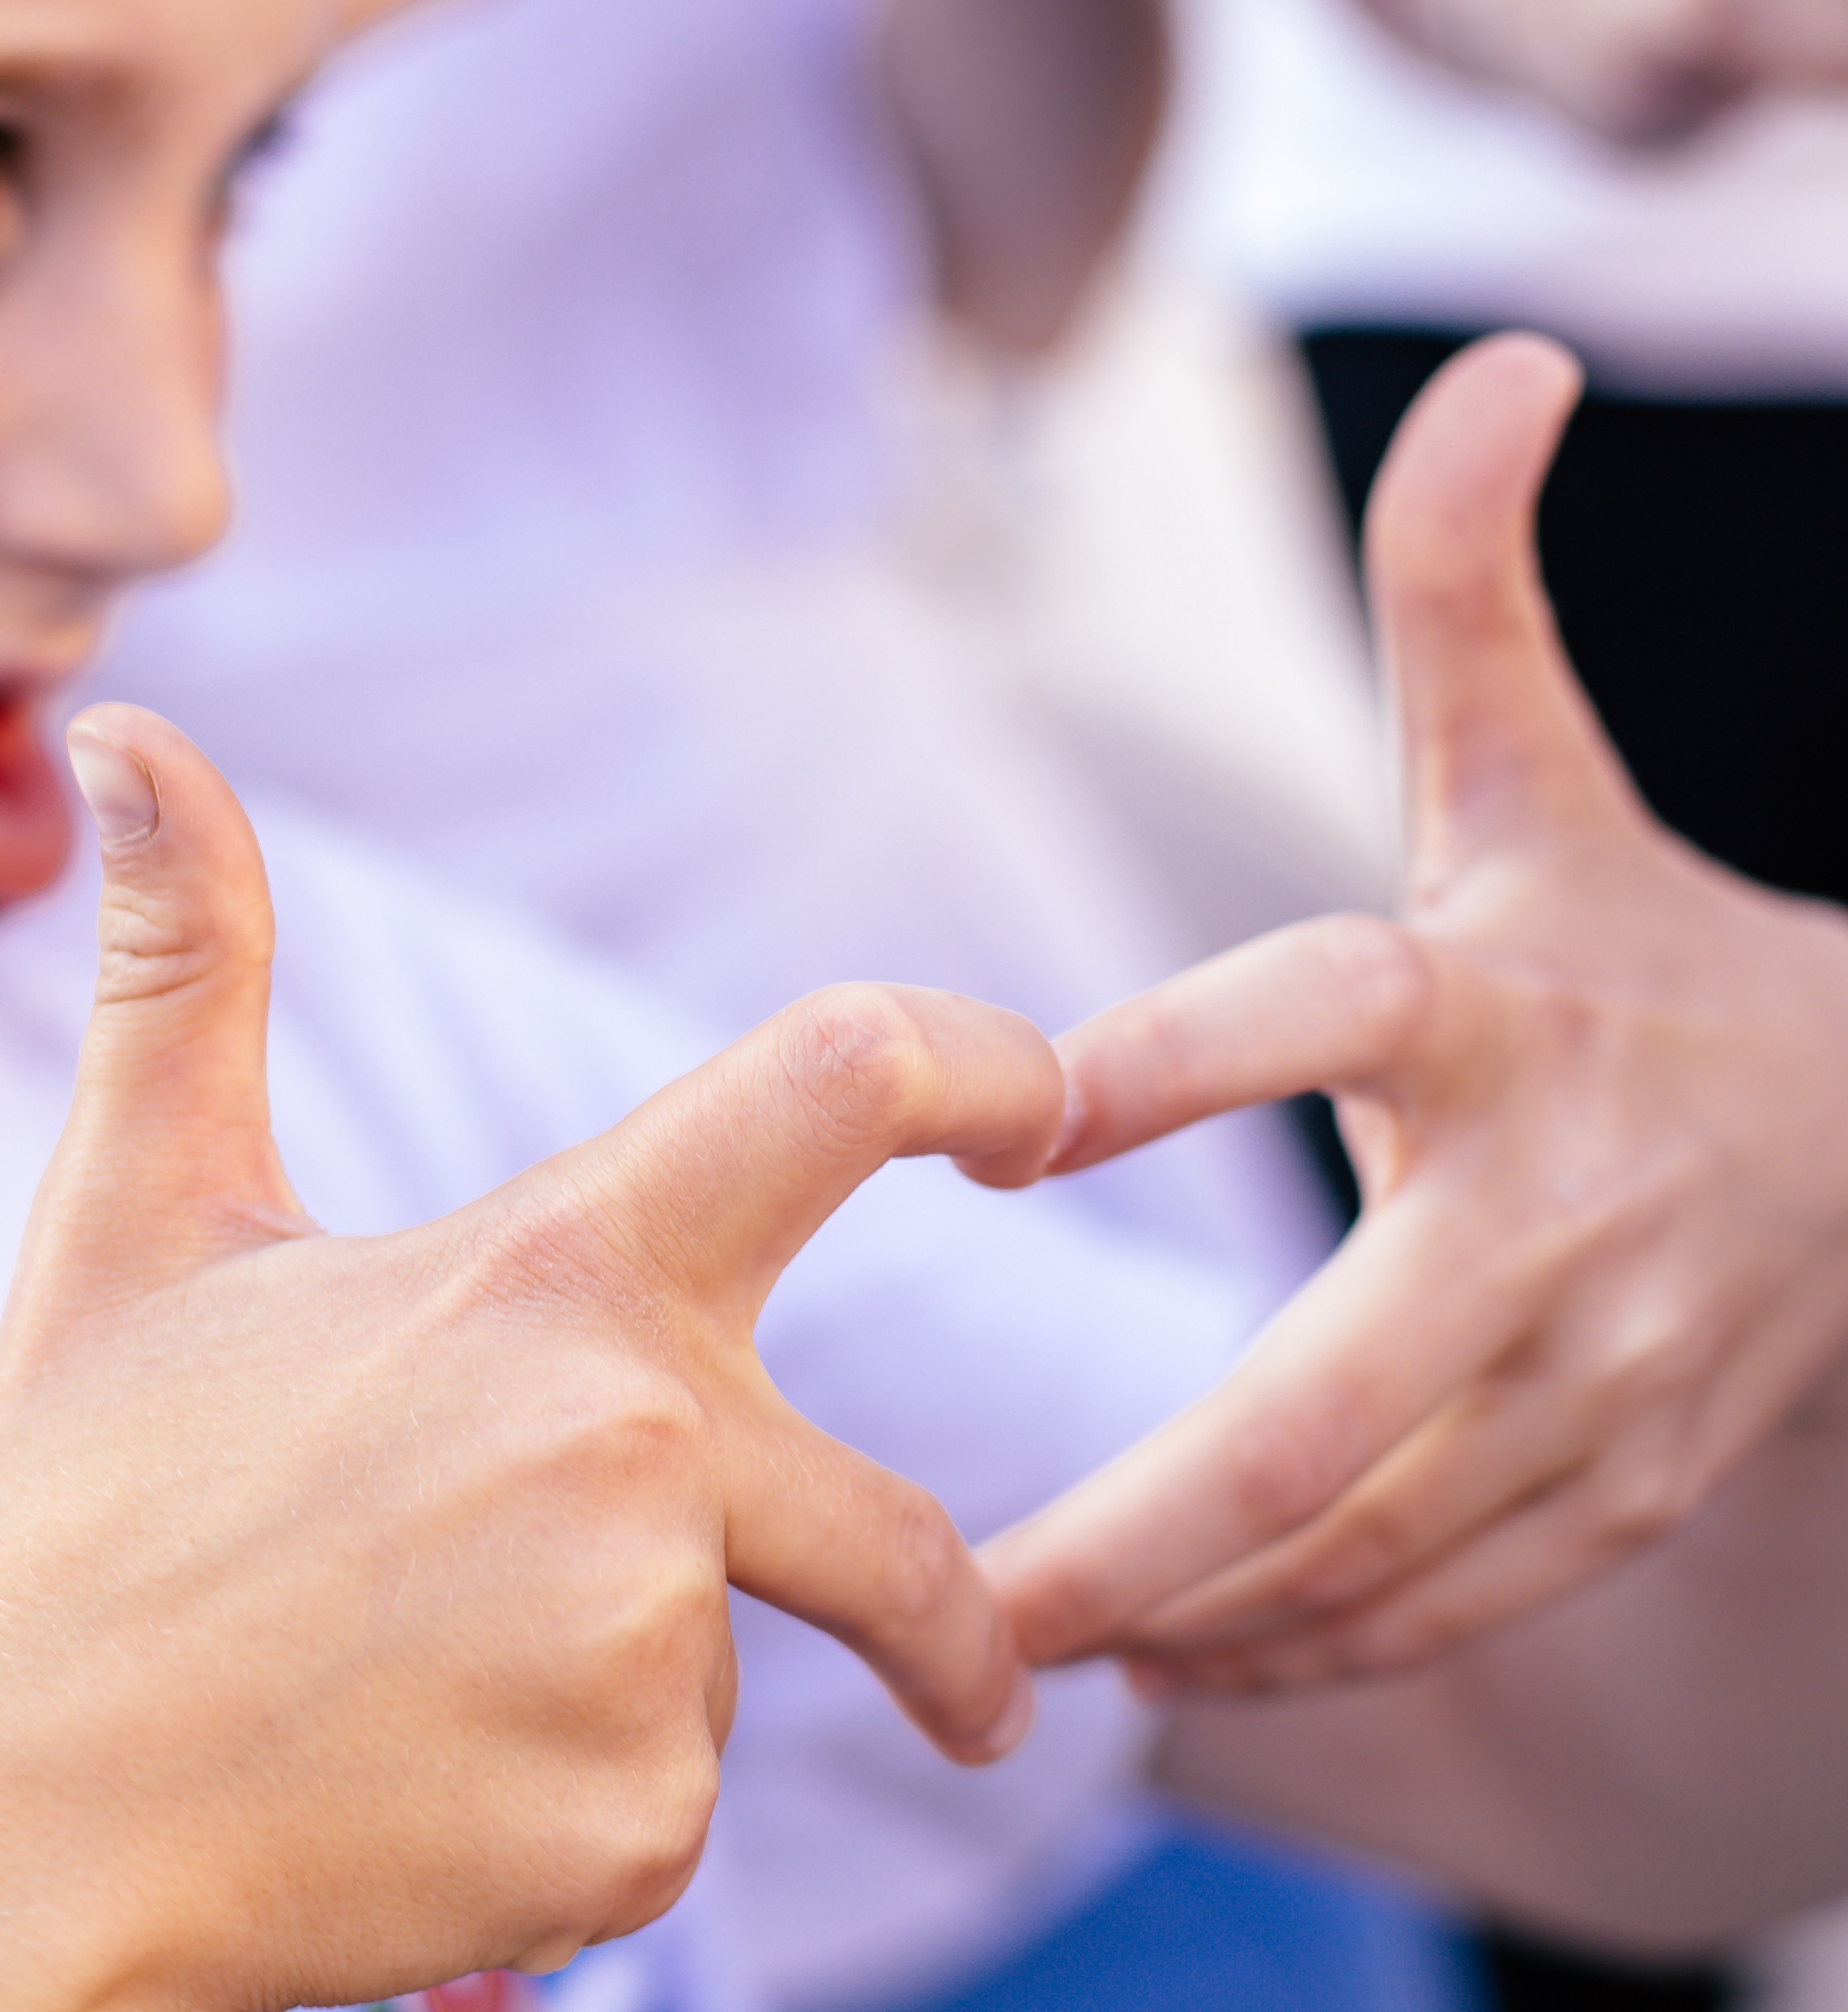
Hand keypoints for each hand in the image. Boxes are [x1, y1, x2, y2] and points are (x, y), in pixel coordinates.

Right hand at [0, 709, 1060, 2010]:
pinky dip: (575, 1820)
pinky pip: (661, 1815)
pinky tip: (414, 1804)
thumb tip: (127, 734)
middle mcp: (642, 1438)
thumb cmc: (69, 1513)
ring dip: (615, 1693)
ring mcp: (643, 1637)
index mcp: (559, 1268)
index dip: (982, 1064)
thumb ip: (192, 972)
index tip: (1039, 1117)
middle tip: (982, 1694)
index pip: (843, 1081)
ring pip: (718, 1672)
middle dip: (953, 1635)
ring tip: (410, 1699)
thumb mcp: (137, 1222)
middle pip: (898, 1543)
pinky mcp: (624, 1823)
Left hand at [983, 335, 1847, 1693]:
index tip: (1012, 1117)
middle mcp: (1554, 1213)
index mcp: (1500, 1008)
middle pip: (1324, 1398)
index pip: (1329, 1015)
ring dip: (1187, 1606)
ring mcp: (1603, 1378)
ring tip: (1014, 1641)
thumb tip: (1510, 354)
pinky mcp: (1624, 1486)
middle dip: (1127, 1518)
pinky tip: (1175, 1659)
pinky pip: (1447, 1597)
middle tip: (944, 1589)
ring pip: (1373, 1539)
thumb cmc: (1633, 945)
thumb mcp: (1539, 773)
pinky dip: (1302, 1643)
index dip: (1177, 1059)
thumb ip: (1471, 590)